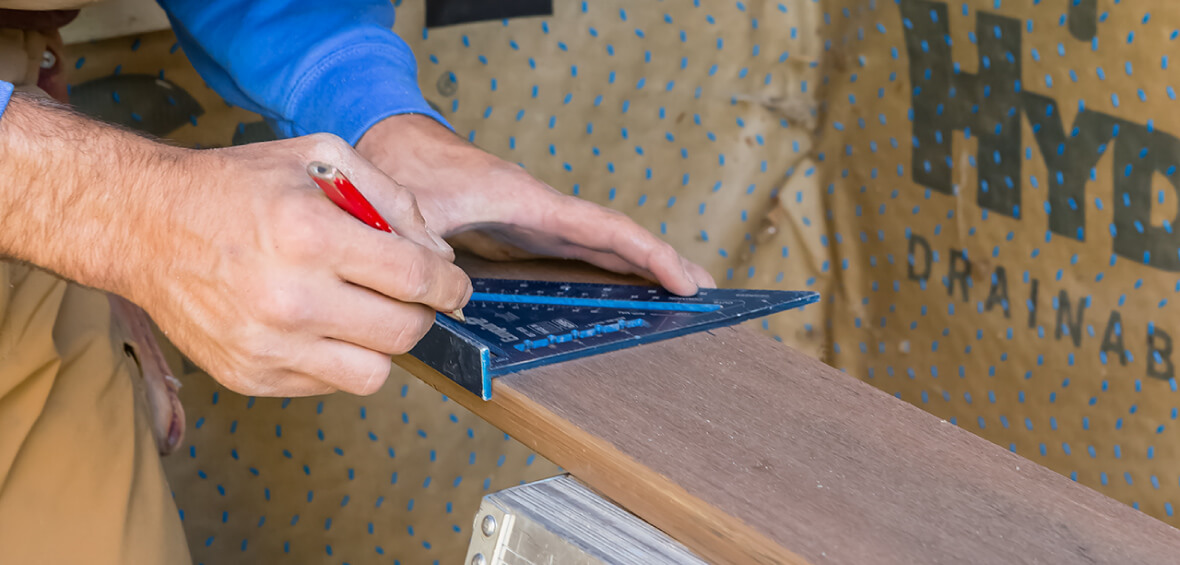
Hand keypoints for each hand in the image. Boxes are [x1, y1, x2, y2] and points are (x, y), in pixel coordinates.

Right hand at [125, 134, 470, 396]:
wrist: (146, 226)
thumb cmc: (238, 187)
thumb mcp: (319, 158)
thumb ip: (392, 199)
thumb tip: (439, 254)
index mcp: (309, 235)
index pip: (414, 277)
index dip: (450, 284)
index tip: (455, 286)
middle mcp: (289, 298)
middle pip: (404, 332)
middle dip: (423, 312)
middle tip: (411, 295)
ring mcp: (266, 346)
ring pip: (374, 373)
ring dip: (383, 344)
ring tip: (366, 312)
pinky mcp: (250, 376)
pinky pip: (329, 384)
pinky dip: (339, 357)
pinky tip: (321, 324)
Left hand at [356, 115, 714, 295]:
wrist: (392, 145)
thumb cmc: (406, 169)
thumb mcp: (413, 209)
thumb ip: (428, 244)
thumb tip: (445, 284)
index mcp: (527, 201)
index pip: (603, 229)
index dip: (647, 253)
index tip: (684, 278)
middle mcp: (541, 213)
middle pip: (615, 240)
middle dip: (662, 263)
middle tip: (706, 293)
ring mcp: (534, 225)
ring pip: (599, 248)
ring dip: (640, 270)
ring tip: (680, 297)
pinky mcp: (521, 237)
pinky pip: (574, 256)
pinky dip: (606, 272)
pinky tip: (621, 294)